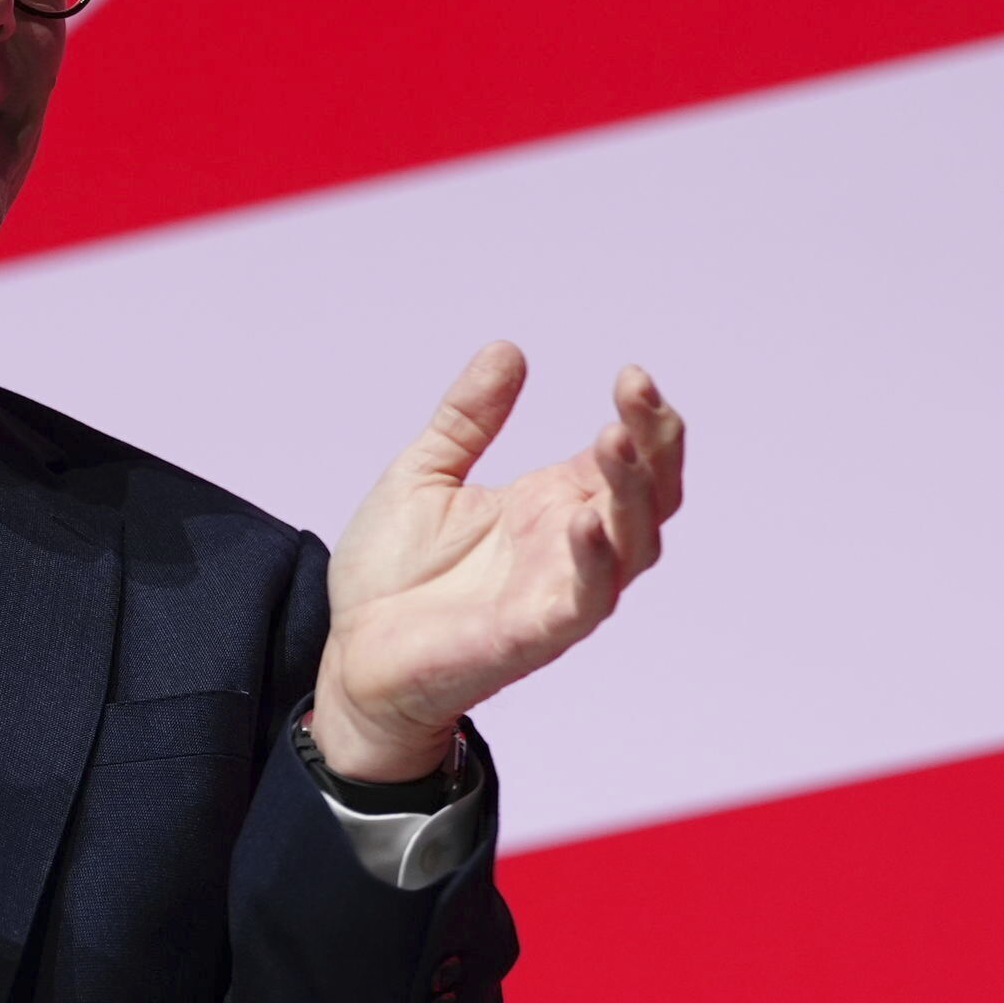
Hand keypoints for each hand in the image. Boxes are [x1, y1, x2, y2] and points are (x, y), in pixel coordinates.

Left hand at [309, 347, 685, 783]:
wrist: (348, 653)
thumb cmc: (392, 576)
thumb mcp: (426, 473)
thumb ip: (469, 418)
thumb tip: (508, 349)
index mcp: (551, 505)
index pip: (627, 459)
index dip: (644, 420)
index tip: (633, 374)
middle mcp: (569, 547)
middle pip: (648, 496)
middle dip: (654, 443)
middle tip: (636, 390)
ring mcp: (558, 592)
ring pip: (632, 545)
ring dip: (633, 493)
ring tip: (614, 437)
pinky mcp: (533, 635)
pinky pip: (585, 601)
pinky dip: (595, 562)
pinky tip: (585, 520)